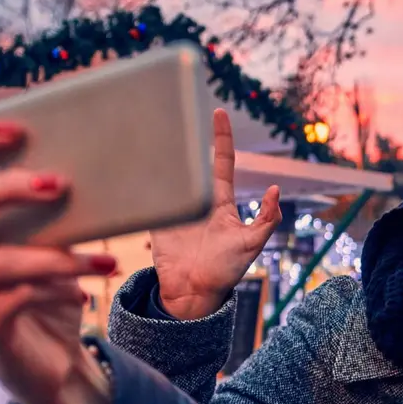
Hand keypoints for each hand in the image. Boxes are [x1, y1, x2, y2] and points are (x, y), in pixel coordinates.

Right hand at [0, 121, 116, 403]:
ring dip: (61, 258)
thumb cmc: (52, 292)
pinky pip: (18, 299)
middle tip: (60, 183)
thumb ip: (65, 212)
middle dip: (9, 188)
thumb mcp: (60, 244)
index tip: (18, 128)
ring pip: (3, 260)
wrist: (55, 362)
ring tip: (107, 261)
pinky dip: (56, 291)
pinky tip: (82, 294)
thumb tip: (111, 165)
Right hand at [150, 109, 281, 319]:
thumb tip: (275, 190)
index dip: (221, 137)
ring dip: (161, 155)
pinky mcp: (155, 221)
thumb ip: (267, 220)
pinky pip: (148, 198)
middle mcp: (197, 201)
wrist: (193, 296)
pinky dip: (139, 182)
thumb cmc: (226, 272)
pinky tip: (127, 163)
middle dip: (185, 137)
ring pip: (168, 175)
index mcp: (221, 202)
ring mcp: (175, 210)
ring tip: (153, 126)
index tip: (220, 112)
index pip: (222, 162)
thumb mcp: (252, 245)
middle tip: (177, 108)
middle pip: (190, 162)